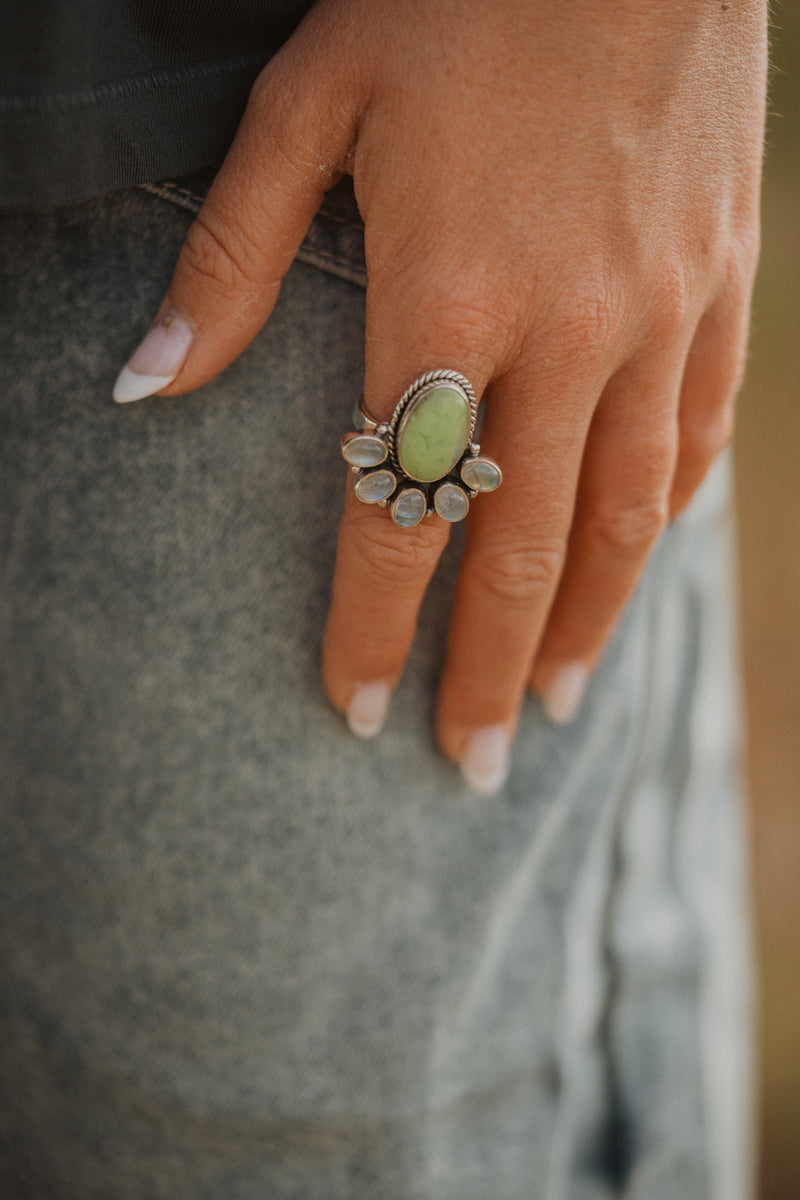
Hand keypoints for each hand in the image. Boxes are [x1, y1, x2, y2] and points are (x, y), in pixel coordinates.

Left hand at [114, 0, 766, 791]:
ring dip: (583, 627)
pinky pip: (694, 434)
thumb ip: (230, 256)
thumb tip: (143, 387)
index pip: (398, 513)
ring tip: (549, 705)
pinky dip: (659, 516)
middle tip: (468, 765)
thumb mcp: (315, 95)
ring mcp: (658, 314)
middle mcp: (564, 332)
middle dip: (484, 670)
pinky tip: (631, 567)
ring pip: (621, 518)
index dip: (375, 627)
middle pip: (518, 550)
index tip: (357, 710)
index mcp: (447, 296)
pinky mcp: (721, 285)